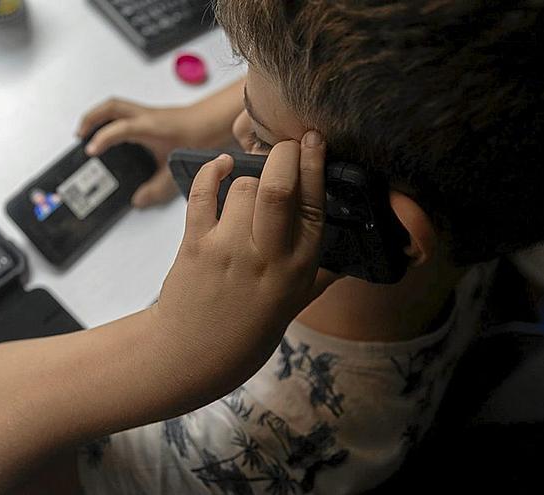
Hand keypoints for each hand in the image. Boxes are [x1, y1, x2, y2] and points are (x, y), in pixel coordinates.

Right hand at [77, 98, 233, 207]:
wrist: (218, 119)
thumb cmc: (201, 136)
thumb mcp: (176, 168)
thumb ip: (156, 188)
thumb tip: (138, 201)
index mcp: (149, 126)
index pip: (118, 128)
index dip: (102, 139)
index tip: (90, 151)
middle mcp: (146, 116)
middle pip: (110, 107)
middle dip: (90, 119)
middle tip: (79, 135)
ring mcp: (148, 114)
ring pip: (116, 107)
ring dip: (99, 117)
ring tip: (89, 133)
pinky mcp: (152, 116)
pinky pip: (125, 113)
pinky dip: (113, 121)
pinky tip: (114, 135)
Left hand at [151, 134, 340, 386]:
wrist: (193, 355)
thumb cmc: (248, 330)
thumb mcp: (295, 305)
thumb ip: (321, 277)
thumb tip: (351, 258)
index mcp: (299, 268)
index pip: (315, 205)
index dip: (315, 165)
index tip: (315, 138)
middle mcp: (268, 257)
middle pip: (279, 187)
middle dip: (284, 153)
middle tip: (285, 142)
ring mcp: (229, 250)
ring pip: (241, 187)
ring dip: (246, 174)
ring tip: (249, 180)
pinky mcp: (196, 245)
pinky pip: (202, 195)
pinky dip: (210, 172)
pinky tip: (219, 165)